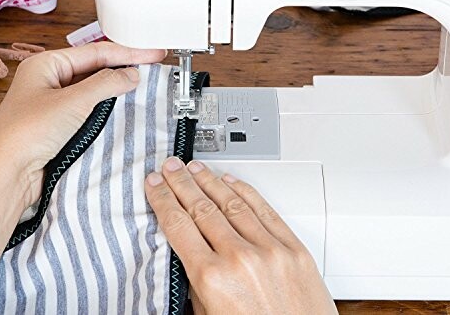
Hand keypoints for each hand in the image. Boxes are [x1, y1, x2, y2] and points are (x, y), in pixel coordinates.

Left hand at [0, 42, 165, 211]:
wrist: (8, 173)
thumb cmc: (24, 134)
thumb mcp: (72, 101)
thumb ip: (106, 84)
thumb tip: (131, 74)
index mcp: (47, 65)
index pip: (96, 52)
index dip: (128, 52)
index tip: (152, 54)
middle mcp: (51, 80)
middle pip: (96, 67)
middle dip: (125, 66)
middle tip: (153, 65)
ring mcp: (57, 102)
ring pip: (96, 88)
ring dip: (119, 86)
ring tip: (145, 83)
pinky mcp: (63, 123)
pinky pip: (93, 107)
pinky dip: (111, 105)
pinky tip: (126, 105)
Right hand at [145, 157, 337, 314]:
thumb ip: (199, 283)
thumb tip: (190, 249)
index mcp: (213, 279)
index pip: (179, 226)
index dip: (164, 200)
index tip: (155, 186)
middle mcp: (241, 258)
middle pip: (202, 208)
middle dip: (182, 184)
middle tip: (171, 167)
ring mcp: (270, 249)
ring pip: (233, 202)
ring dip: (210, 181)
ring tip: (195, 168)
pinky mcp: (294, 248)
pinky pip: (265, 210)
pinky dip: (245, 191)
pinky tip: (230, 180)